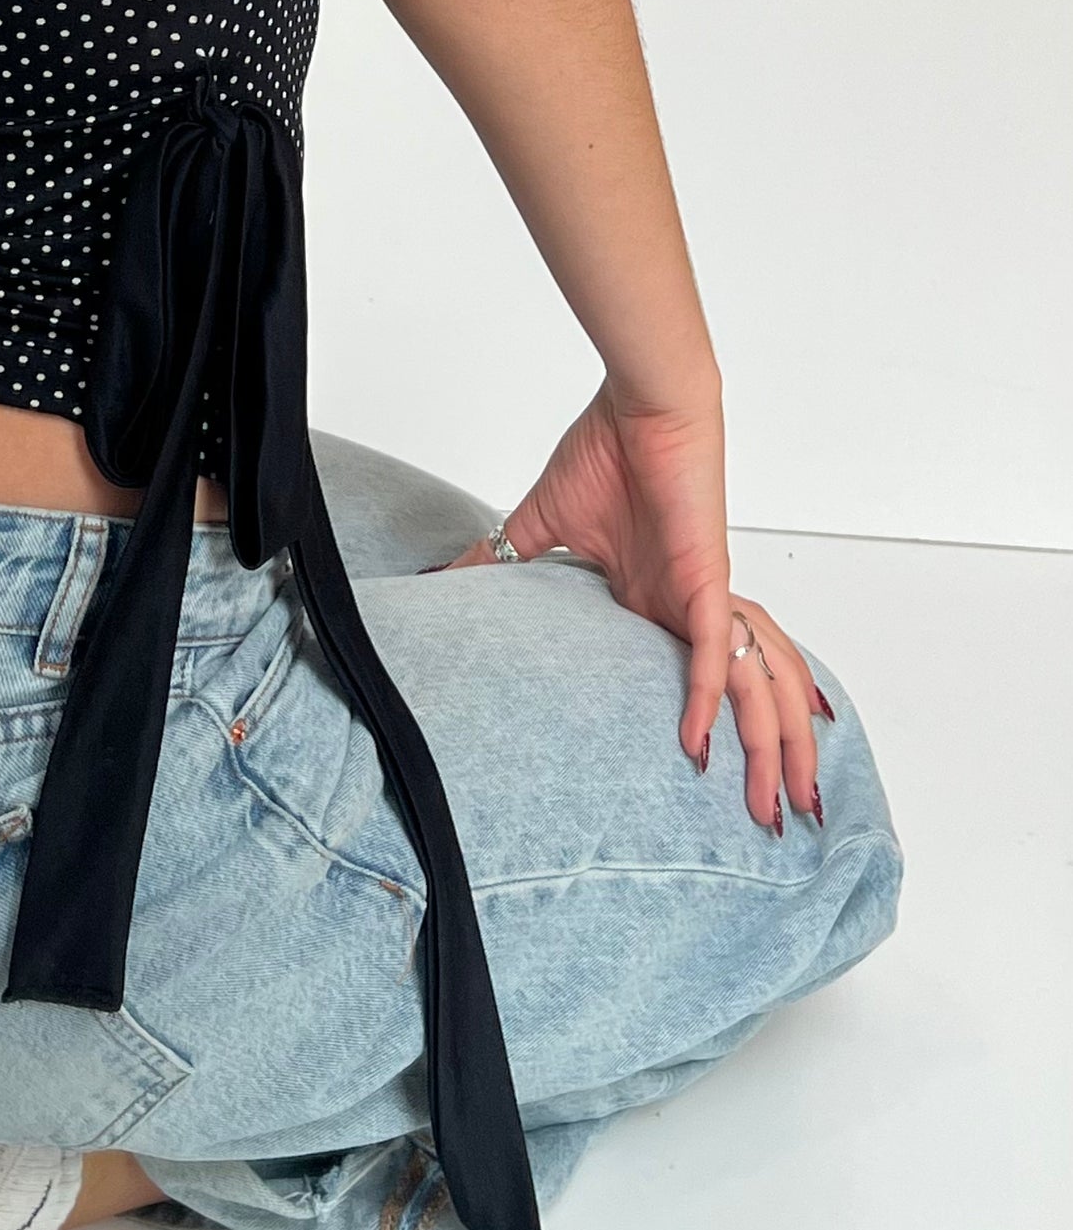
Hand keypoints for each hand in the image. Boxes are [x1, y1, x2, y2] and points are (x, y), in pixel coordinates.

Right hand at [438, 382, 829, 832]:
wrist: (641, 403)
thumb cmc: (607, 451)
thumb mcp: (544, 523)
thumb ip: (503, 559)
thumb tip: (448, 579)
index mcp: (663, 605)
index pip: (704, 686)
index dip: (723, 737)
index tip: (722, 793)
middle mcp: (693, 611)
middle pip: (752, 702)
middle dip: (775, 765)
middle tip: (780, 826)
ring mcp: (702, 598)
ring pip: (755, 686)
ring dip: (769, 748)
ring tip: (776, 806)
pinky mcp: (702, 577)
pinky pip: (713, 649)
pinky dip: (707, 697)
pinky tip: (698, 745)